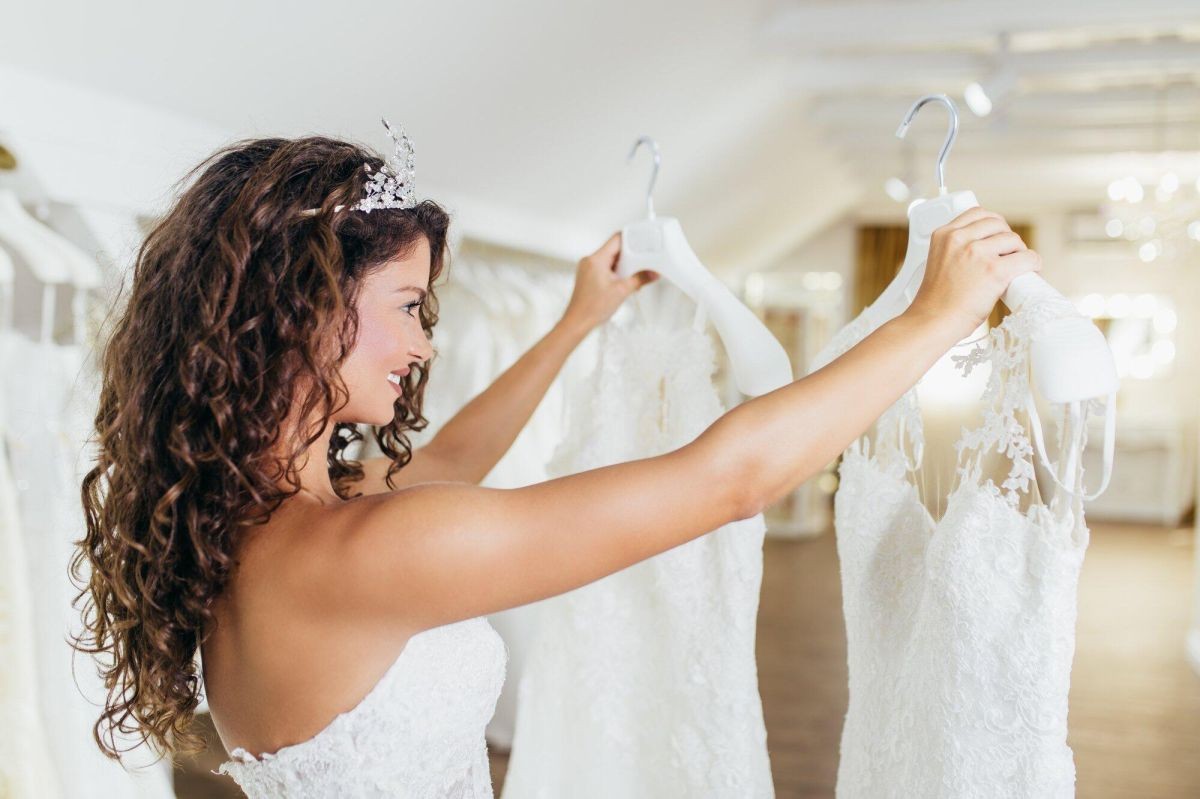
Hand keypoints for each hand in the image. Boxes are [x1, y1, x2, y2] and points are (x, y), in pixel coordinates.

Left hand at [560, 232, 658, 332]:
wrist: (578, 322)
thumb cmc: (592, 308)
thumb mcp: (622, 291)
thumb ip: (640, 279)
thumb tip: (652, 274)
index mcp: (596, 260)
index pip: (616, 240)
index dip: (631, 239)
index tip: (642, 242)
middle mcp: (589, 261)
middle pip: (614, 250)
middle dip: (629, 257)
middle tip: (641, 264)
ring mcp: (588, 269)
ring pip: (610, 260)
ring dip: (623, 267)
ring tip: (631, 277)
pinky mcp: (588, 277)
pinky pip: (605, 268)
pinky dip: (615, 273)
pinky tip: (622, 283)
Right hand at [906, 207, 1041, 339]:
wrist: (932, 322)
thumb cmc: (935, 301)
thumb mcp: (939, 262)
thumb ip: (957, 249)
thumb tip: (987, 248)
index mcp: (943, 235)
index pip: (977, 213)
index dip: (992, 224)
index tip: (996, 235)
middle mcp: (960, 239)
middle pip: (998, 224)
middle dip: (1006, 237)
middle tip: (1008, 253)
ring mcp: (977, 253)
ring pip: (1013, 239)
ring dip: (1019, 251)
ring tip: (1017, 265)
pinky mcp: (995, 270)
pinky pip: (1027, 258)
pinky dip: (1033, 263)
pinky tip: (1031, 270)